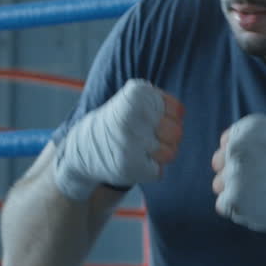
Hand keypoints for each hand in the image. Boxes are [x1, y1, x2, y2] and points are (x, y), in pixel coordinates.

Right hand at [54, 79, 183, 201]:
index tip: (149, 118)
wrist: (84, 148)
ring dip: (159, 155)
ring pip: (170, 153)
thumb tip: (180, 112)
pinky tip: (133, 161)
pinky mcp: (129, 166)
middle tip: (146, 136)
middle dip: (167, 137)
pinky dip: (149, 170)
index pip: (178, 111)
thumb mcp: (136, 98)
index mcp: (136, 94)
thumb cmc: (119, 121)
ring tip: (140, 149)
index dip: (168, 117)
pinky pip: (158, 171)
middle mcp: (132, 117)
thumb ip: (161, 101)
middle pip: (177, 133)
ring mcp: (130, 143)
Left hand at [211, 114, 265, 262]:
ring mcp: (235, 172)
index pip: (227, 142)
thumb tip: (221, 150)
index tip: (263, 161)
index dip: (243, 156)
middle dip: (234, 172)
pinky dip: (237, 208)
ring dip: (235, 191)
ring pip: (218, 184)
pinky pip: (222, 204)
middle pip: (218, 161)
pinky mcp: (233, 197)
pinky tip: (258, 204)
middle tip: (262, 178)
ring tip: (261, 192)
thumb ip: (244, 139)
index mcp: (251, 127)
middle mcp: (239, 145)